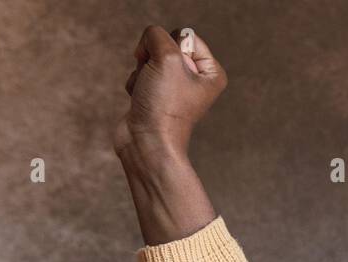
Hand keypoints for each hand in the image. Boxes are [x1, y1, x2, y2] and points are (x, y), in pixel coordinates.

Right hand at [114, 26, 227, 160]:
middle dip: (152, 57)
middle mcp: (196, 80)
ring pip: (148, 59)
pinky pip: (139, 74)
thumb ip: (157, 35)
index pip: (186, 36)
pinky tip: (140, 100)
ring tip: (148, 92)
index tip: (170, 67)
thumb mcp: (166, 57)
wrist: (148, 141)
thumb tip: (148, 42)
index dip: (171, 46)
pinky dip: (135, 84)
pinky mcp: (156, 95)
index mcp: (211, 72)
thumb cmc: (165, 105)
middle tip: (156, 79)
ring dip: (142, 72)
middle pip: (165, 45)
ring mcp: (175, 88)